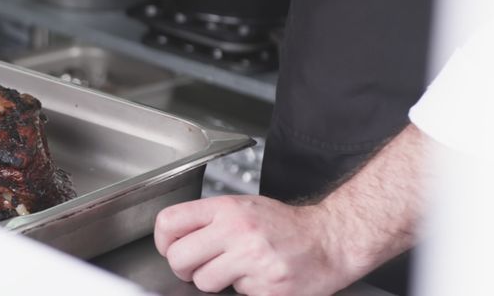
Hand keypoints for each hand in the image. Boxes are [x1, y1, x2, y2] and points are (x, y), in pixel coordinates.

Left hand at [154, 196, 357, 295]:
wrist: (330, 240)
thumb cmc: (286, 225)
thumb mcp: (244, 207)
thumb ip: (209, 219)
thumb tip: (174, 238)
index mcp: (227, 208)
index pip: (169, 222)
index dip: (162, 240)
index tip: (170, 247)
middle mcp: (237, 231)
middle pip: (178, 258)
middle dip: (183, 268)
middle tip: (197, 267)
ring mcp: (253, 260)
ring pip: (203, 282)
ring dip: (215, 282)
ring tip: (235, 270)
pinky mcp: (268, 287)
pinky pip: (236, 295)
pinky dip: (245, 290)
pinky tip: (259, 278)